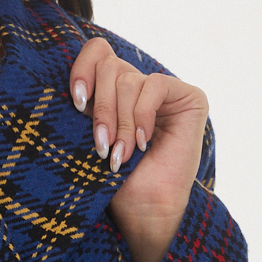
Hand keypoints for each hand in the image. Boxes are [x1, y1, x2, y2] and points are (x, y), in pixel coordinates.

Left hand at [68, 37, 208, 261]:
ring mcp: (165, 91)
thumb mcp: (90, 135)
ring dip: (121, 123)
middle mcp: (139, 85)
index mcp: (113, 89)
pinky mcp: (190, 98)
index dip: (83, 69)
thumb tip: (71, 81)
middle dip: (101, 109)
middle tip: (102, 145)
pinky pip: (155, 85)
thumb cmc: (115, 181)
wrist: (144, 210)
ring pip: (128, 81)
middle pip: (110, 66)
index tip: (77, 103)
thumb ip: (87, 100)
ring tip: (121, 154)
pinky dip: (143, 115)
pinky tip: (145, 142)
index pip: (97, 51)